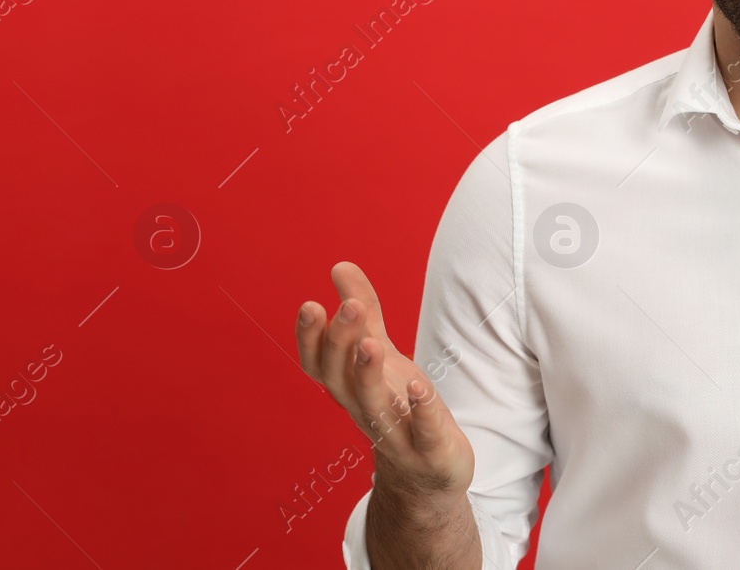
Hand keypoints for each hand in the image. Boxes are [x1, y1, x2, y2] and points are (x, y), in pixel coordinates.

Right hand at [296, 261, 474, 498]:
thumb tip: (340, 266)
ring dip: (369, 374)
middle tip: (347, 308)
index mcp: (349, 387)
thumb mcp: (381, 353)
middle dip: (340, 344)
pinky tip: (420, 385)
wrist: (426, 473)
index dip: (311, 339)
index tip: (310, 305)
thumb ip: (365, 312)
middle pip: (341, 378)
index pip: (318, 364)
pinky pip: (422, 430)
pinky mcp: (429, 448)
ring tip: (371, 343)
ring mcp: (395, 432)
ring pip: (373, 405)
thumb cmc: (398, 404)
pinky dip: (420, 410)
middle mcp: (363, 410)